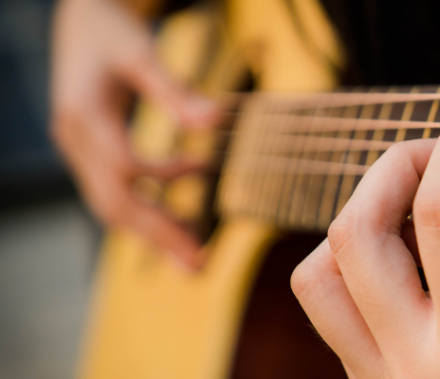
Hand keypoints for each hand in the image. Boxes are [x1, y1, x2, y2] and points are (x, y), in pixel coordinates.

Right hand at [50, 0, 218, 268]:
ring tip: (194, 254)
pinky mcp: (87, 154)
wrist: (79, 19)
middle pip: (113, 201)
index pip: (123, 165)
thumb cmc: (112, 31)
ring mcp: (76, 151)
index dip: (164, 177)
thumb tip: (215, 121)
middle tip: (199, 263)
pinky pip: (113, 193)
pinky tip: (180, 216)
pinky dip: (146, 209)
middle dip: (157, 234)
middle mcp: (73, 140)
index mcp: (84, 115)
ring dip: (152, 232)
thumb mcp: (142, 53)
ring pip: (110, 205)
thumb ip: (175, 90)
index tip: (203, 172)